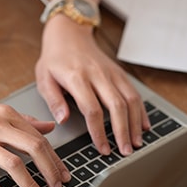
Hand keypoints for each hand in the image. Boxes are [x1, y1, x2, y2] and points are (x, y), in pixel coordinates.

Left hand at [35, 16, 149, 155]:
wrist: (69, 34)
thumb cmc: (54, 59)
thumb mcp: (44, 79)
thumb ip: (53, 100)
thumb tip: (63, 120)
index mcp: (77, 78)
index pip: (92, 109)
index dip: (99, 132)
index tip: (103, 148)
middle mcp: (98, 75)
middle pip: (116, 106)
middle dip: (123, 131)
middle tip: (125, 151)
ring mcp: (111, 73)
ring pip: (130, 99)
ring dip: (135, 123)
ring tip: (136, 143)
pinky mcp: (119, 73)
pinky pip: (134, 92)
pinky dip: (141, 110)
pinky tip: (143, 125)